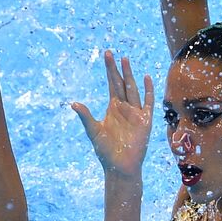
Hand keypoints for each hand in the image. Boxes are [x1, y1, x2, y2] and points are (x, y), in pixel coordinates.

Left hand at [72, 52, 153, 177]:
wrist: (120, 166)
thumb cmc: (106, 151)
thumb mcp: (94, 131)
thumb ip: (86, 117)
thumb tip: (73, 103)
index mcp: (113, 107)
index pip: (111, 84)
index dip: (109, 70)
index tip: (107, 55)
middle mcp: (125, 107)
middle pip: (121, 83)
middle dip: (117, 69)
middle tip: (113, 53)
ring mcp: (136, 112)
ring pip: (133, 89)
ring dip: (130, 75)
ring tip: (125, 60)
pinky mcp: (145, 120)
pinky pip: (148, 102)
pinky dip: (148, 90)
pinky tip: (147, 78)